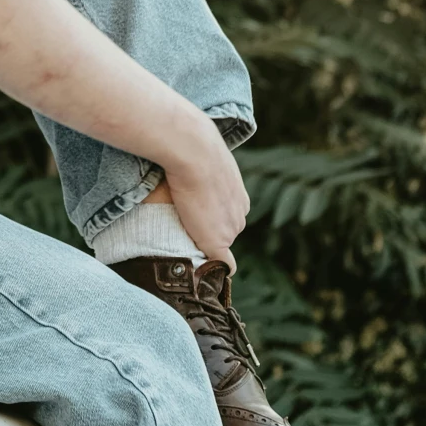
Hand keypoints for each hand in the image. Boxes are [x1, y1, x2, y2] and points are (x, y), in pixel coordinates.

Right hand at [159, 114, 249, 262]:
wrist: (194, 152)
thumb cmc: (193, 150)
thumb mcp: (205, 160)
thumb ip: (203, 170)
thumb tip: (185, 165)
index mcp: (239, 198)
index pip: (227, 217)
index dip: (210, 220)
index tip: (195, 218)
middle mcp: (240, 214)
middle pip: (225, 233)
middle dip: (209, 233)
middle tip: (186, 227)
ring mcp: (231, 229)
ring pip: (219, 245)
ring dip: (206, 246)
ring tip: (185, 240)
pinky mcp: (218, 241)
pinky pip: (222, 264)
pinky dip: (215, 271)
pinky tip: (204, 275)